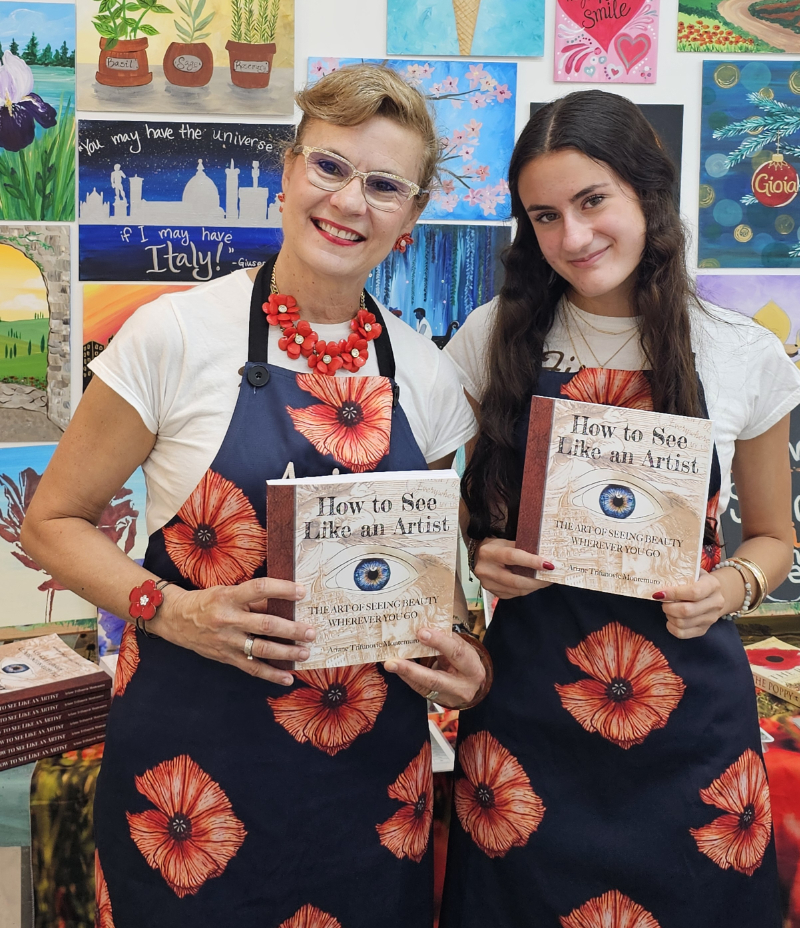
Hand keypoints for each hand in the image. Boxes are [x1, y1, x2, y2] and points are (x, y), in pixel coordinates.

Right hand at [150, 577, 314, 685]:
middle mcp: (228, 619)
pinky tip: (287, 678)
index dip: (282, 589)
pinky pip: (252, 668)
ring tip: (305, 652)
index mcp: (229, 597)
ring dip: (286, 653)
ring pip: (261, 649)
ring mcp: (227, 641)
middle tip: (311, 631)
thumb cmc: (208, 601)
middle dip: (291, 629)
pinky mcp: (226, 658)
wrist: (177, 620)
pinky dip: (271, 675)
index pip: (259, 589)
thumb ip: (253, 599)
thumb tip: (284, 604)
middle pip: (265, 625)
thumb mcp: (227, 592)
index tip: (302, 592)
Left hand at [383, 627, 486, 708]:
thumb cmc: (465, 660)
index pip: (456, 653)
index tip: (421, 633)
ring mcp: (448, 697)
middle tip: (392, 661)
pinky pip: (418, 688)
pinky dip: (405, 676)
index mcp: (472, 668)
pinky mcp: (436, 699)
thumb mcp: (462, 647)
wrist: (471, 684)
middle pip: (434, 679)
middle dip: (411, 670)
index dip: (439, 642)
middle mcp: (462, 687)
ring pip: (422, 686)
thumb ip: (446, 639)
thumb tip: (422, 628)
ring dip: (403, 673)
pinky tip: (395, 667)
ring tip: (388, 663)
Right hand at [473, 537, 554, 598]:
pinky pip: (515, 594)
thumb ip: (523, 548)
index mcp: (488, 553)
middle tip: (552, 576)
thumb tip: (545, 556)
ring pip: (517, 590)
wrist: (479, 557)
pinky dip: (528, 589)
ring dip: (535, 586)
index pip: (512, 557)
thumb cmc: (496, 547)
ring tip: (547, 580)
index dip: (531, 561)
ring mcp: (488, 584)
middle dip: (536, 580)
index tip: (548, 564)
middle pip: (515, 580)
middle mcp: (485, 570)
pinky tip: (535, 584)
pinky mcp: (494, 593)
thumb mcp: (506, 542)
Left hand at [654, 569, 726, 638]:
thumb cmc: (697, 580)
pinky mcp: (704, 629)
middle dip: (668, 606)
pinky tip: (670, 619)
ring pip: (683, 623)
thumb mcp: (692, 572)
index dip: (674, 593)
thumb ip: (679, 574)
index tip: (660, 593)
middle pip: (687, 611)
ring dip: (669, 616)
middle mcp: (716, 603)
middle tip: (662, 601)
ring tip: (668, 608)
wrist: (714, 594)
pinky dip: (671, 627)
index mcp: (713, 585)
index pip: (694, 592)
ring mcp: (711, 618)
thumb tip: (658, 579)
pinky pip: (683, 634)